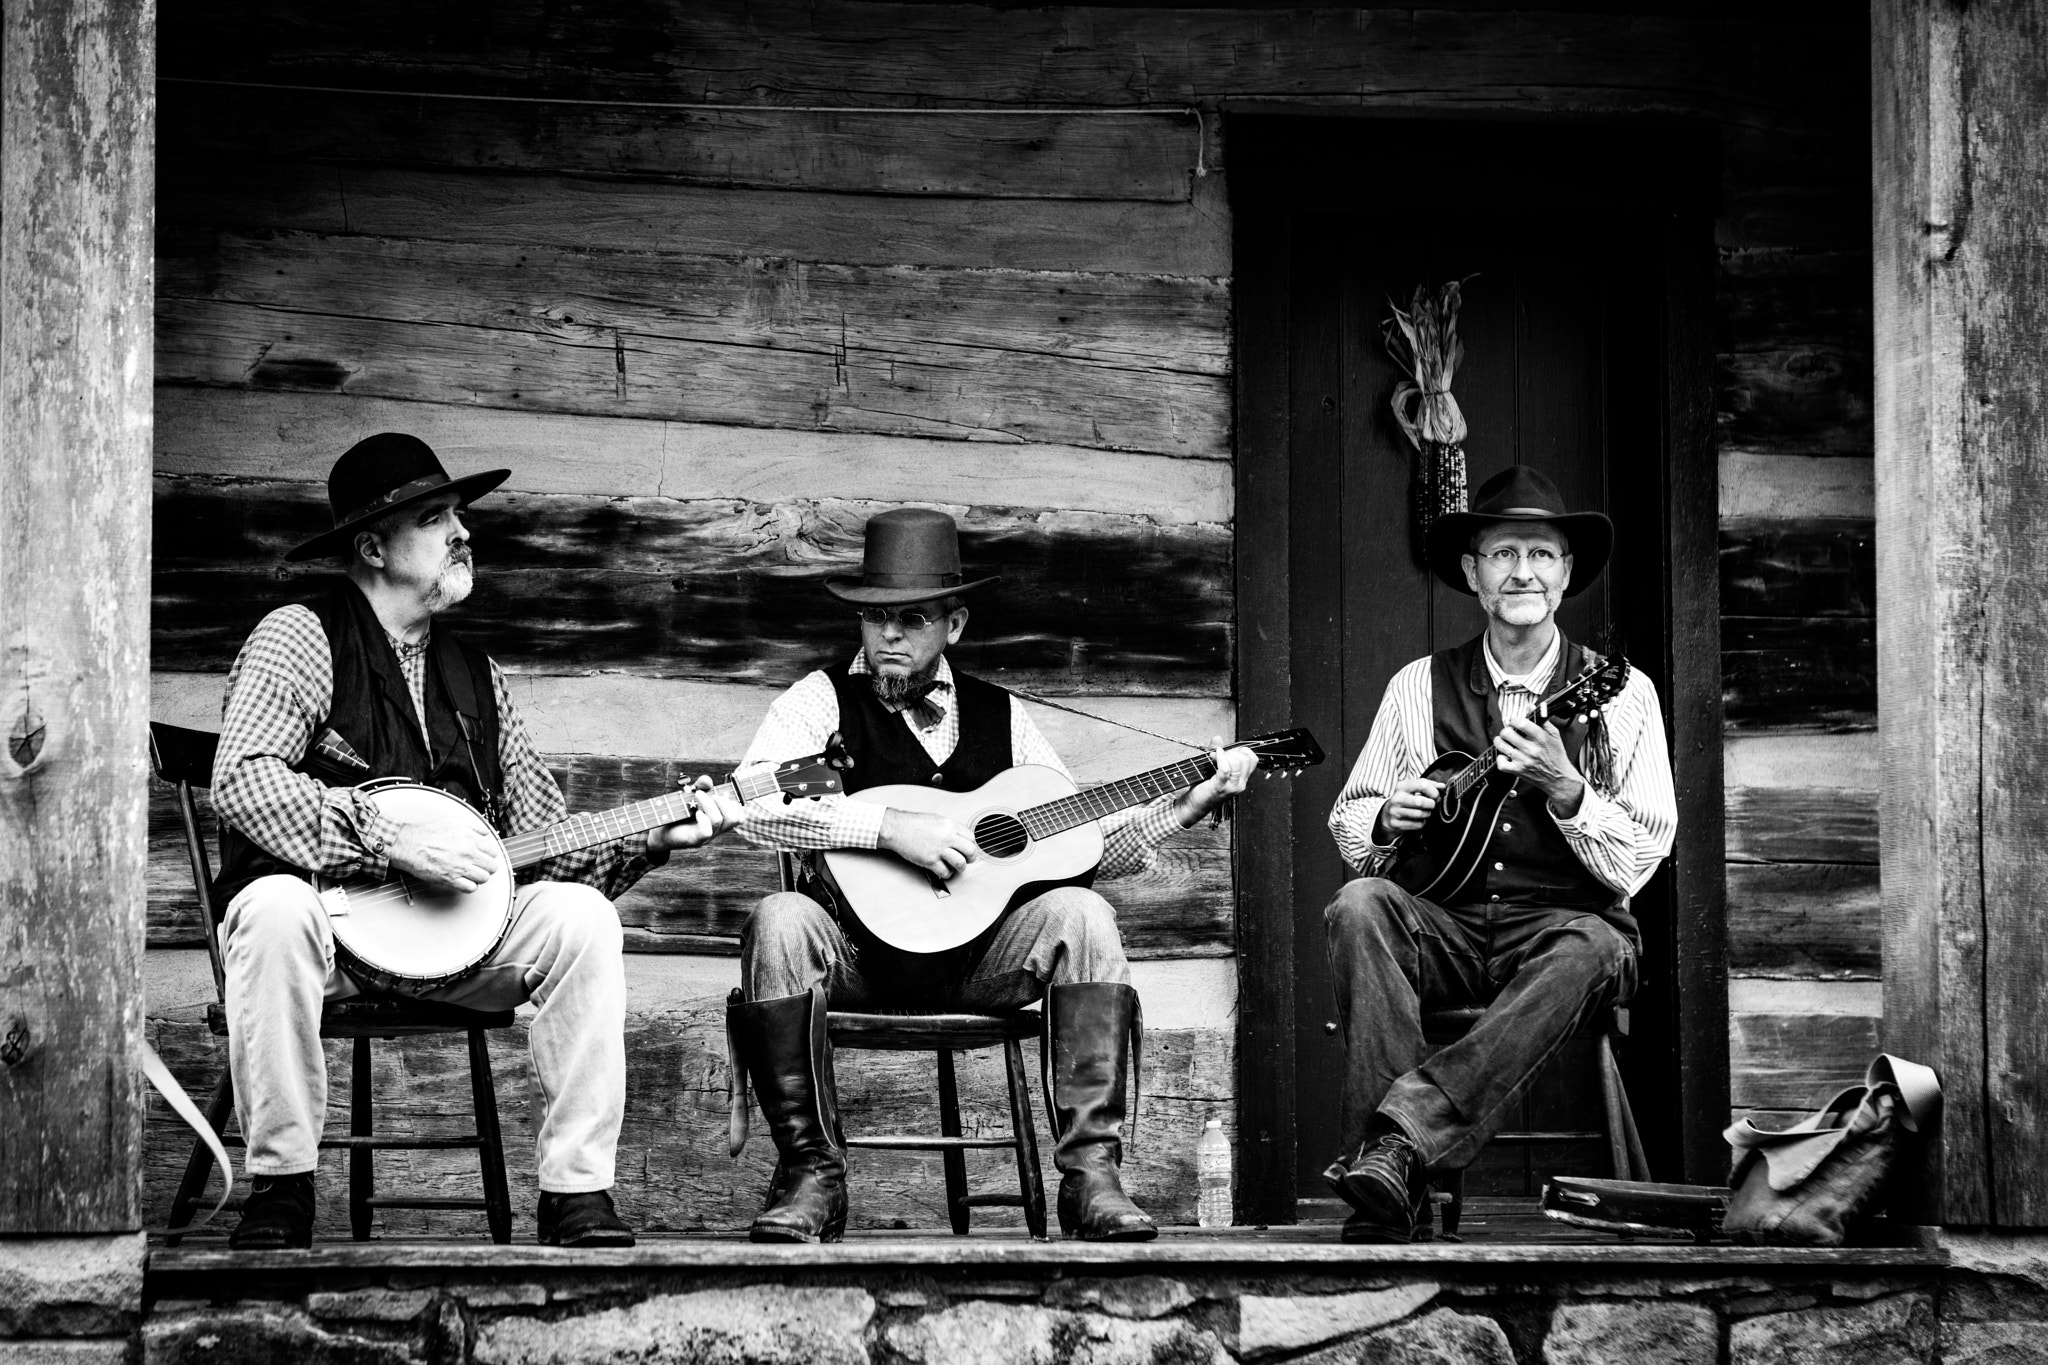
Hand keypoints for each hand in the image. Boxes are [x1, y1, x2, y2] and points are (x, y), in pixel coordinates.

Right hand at [385, 813, 501, 893]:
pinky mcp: (451, 879)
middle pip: (492, 866)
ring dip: (479, 877)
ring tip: (472, 874)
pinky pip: (471, 888)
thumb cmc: (427, 833)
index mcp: (470, 838)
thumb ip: (473, 826)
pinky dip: (469, 886)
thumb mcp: (453, 821)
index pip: (494, 851)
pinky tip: (464, 881)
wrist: (409, 845)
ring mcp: (460, 867)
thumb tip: (485, 833)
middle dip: (487, 866)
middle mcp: (468, 853)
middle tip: (479, 866)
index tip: (484, 856)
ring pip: (484, 878)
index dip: (489, 854)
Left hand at [648, 775, 747, 852]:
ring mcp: (707, 837)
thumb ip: (700, 787)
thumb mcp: (690, 797)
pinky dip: (702, 818)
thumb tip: (707, 780)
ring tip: (698, 796)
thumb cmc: (678, 814)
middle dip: (725, 802)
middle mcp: (716, 830)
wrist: (661, 832)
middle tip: (712, 795)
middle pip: (736, 819)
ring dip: (709, 804)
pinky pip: (707, 831)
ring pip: (719, 820)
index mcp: (720, 821)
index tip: (722, 794)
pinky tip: (695, 813)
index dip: (736, 804)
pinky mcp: (695, 840)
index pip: (740, 817)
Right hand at [880, 808, 979, 880]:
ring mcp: (938, 849)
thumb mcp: (937, 819)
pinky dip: (946, 873)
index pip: (972, 837)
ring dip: (960, 867)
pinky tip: (942, 869)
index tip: (967, 849)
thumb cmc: (913, 823)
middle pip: (970, 851)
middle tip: (966, 860)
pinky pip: (945, 872)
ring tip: (954, 866)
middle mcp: (946, 837)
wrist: (897, 828)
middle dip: (970, 858)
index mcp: (949, 825)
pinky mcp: (930, 860)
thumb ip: (950, 829)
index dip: (971, 845)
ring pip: (961, 863)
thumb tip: (961, 839)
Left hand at [1177, 739, 1257, 825]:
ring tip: (1214, 756)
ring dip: (1225, 755)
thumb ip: (1217, 752)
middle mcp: (1240, 784)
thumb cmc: (1203, 787)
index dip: (1242, 750)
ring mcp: (1231, 787)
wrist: (1193, 805)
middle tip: (1219, 754)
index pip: (1253, 760)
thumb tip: (1218, 738)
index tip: (1229, 750)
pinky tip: (1214, 755)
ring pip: (1237, 762)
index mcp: (1241, 780)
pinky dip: (1220, 758)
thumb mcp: (1212, 767)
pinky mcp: (1220, 787)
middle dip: (1232, 751)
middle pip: (1246, 759)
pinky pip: (1225, 768)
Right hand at [1375, 776, 1444, 836]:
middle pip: (1420, 802)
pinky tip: (1418, 819)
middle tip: (1432, 805)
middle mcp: (1397, 798)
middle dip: (1431, 804)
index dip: (1434, 791)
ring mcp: (1395, 812)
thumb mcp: (1412, 788)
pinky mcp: (1396, 824)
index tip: (1436, 796)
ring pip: (1420, 814)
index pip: (1422, 784)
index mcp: (1402, 786)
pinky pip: (1417, 824)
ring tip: (1425, 812)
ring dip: (1427, 814)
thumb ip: (1428, 785)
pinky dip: (1422, 823)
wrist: (1386, 814)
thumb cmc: (1405, 799)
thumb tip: (1442, 787)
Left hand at [1495, 715, 1584, 814]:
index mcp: (1541, 738)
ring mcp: (1523, 760)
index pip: (1521, 723)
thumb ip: (1542, 720)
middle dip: (1506, 730)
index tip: (1515, 722)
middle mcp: (1531, 749)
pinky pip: (1501, 763)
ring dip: (1500, 741)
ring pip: (1501, 746)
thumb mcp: (1554, 736)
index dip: (1515, 720)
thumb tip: (1531, 707)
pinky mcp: (1518, 771)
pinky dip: (1500, 758)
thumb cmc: (1556, 756)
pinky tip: (1506, 755)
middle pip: (1507, 733)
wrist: (1559, 778)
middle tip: (1509, 732)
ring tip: (1505, 741)